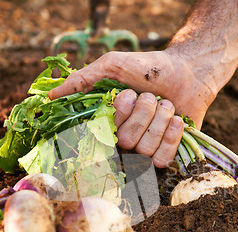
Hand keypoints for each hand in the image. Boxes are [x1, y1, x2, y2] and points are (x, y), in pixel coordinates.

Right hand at [49, 50, 216, 166]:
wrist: (187, 72)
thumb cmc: (147, 67)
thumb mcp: (112, 65)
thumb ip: (82, 80)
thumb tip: (50, 96)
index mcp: (107, 120)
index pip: (99, 135)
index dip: (117, 116)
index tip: (127, 94)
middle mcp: (122, 139)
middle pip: (125, 141)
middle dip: (143, 112)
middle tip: (151, 95)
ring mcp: (143, 150)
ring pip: (145, 150)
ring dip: (160, 120)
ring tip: (166, 103)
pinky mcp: (165, 155)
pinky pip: (161, 159)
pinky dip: (171, 136)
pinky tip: (177, 119)